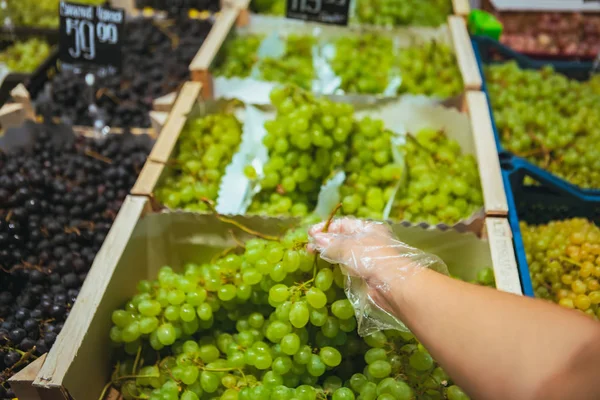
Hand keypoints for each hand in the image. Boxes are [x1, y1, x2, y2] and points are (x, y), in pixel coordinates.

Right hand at [308, 218, 434, 289]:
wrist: (393, 285)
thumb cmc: (373, 259)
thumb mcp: (350, 246)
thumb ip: (331, 243)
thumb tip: (316, 238)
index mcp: (367, 228)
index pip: (343, 224)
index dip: (325, 228)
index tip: (310, 234)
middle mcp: (367, 241)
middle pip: (341, 238)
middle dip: (324, 242)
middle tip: (308, 248)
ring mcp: (366, 258)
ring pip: (342, 253)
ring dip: (328, 254)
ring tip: (312, 256)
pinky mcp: (364, 274)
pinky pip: (346, 267)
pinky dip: (335, 266)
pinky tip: (325, 268)